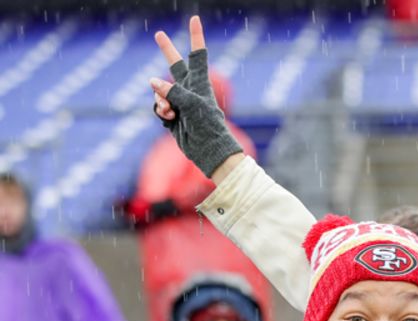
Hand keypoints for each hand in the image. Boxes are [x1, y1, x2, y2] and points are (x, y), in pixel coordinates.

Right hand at [149, 16, 244, 179]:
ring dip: (161, 100)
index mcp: (200, 83)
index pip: (197, 55)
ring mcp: (179, 102)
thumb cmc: (208, 126)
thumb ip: (172, 91)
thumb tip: (152, 82)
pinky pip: (158, 107)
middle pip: (174, 66)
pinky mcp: (172, 115)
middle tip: (158, 34)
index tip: (195, 18)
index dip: (195, 36)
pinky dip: (160, 111)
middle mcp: (189, 89)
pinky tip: (169, 117)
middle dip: (166, 50)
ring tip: (171, 111)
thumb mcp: (191, 105)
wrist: (209, 150)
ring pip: (160, 92)